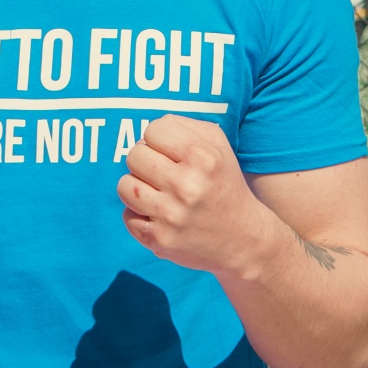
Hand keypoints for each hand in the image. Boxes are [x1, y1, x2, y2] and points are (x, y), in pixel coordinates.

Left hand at [119, 115, 267, 276]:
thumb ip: (185, 126)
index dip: (159, 138)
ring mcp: (171, 216)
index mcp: (203, 158)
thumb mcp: (219, 147)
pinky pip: (127, 216)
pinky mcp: (159, 240)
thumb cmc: (224, 185)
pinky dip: (139, 214)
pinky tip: (158, 215)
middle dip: (145, 160)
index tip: (169, 151)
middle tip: (162, 172)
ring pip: (125, 186)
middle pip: (135, 155)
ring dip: (137, 186)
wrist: (243, 240)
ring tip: (156, 191)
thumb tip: (150, 132)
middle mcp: (187, 186)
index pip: (154, 130)